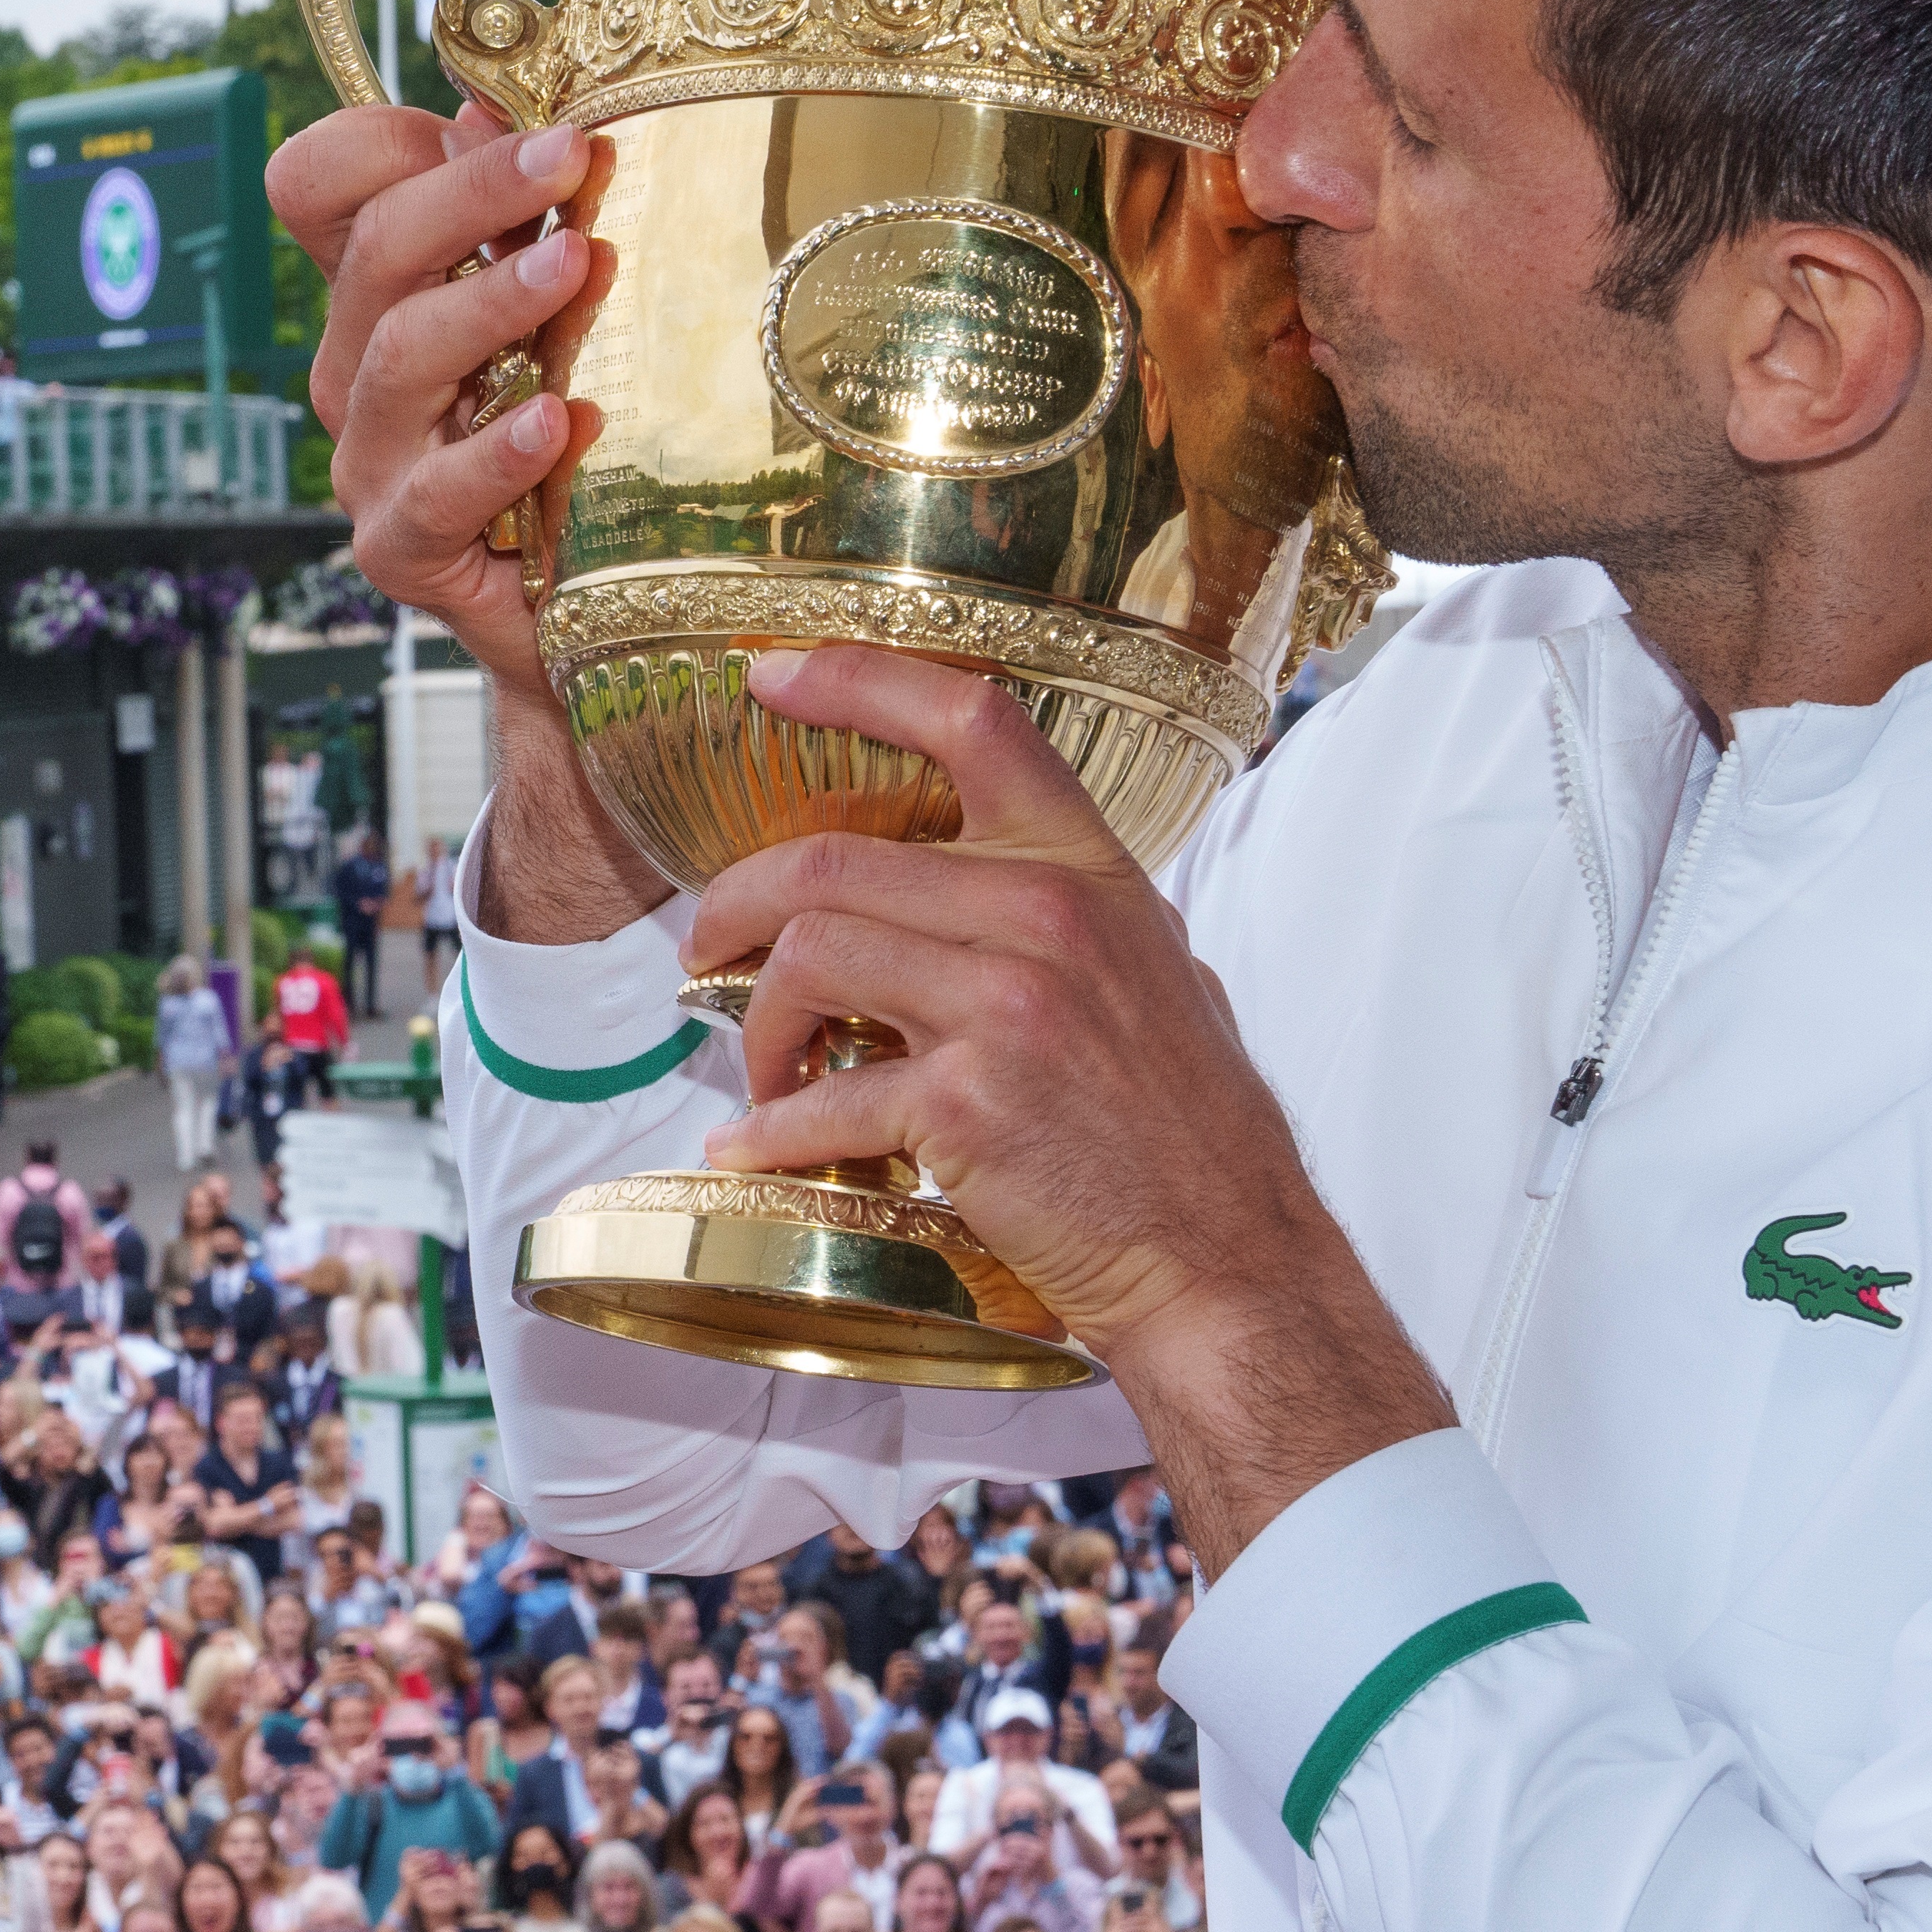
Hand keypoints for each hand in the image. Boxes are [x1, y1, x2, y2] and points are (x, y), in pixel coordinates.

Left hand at [682, 642, 1447, 1561]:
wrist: (1227, 1258)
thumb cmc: (1184, 1130)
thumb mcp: (1151, 972)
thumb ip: (1058, 916)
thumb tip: (958, 889)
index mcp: (1088, 868)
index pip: (972, 718)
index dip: (856, 677)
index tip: (768, 673)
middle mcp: (1046, 914)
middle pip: (830, 859)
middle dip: (734, 904)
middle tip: (704, 947)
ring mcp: (1006, 1006)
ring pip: (808, 955)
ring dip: (756, 1019)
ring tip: (761, 1065)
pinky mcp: (966, 1102)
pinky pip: (822, 1093)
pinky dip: (771, 1128)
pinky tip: (759, 1148)